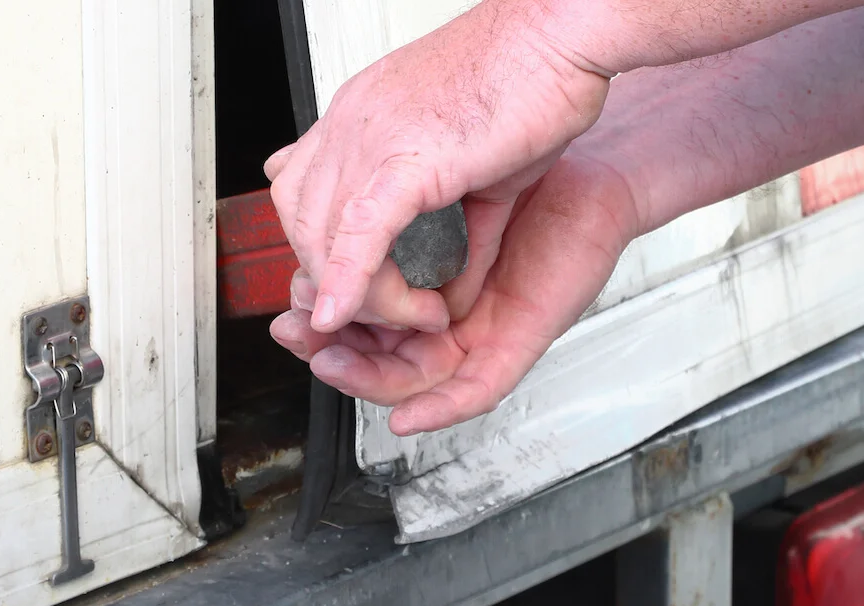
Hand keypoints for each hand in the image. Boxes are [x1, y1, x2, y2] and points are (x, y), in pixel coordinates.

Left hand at [264, 0, 614, 334]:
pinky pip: (358, 234)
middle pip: (301, 222)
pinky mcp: (405, 158)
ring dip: (363, 295)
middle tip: (395, 310)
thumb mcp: (482, 164)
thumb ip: (461, 222)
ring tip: (413, 313)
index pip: (305, 193)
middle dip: (339, 281)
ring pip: (324, 239)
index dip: (326, 247)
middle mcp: (353, 123)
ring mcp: (370, 136)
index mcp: (364, 116)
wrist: (562, 34)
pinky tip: (350, 314)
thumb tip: (455, 279)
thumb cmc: (532, 77)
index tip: (366, 283)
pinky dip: (350, 281)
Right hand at [272, 153, 641, 434]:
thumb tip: (304, 202)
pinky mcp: (516, 343)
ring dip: (365, 381)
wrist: (588, 170)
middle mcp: (441, 315)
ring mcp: (479, 334)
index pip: (353, 315)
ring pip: (410, 380)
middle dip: (327, 350)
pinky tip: (407, 417)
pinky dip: (441, 408)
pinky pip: (476, 391)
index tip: (288, 299)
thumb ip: (371, 204)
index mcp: (415, 281)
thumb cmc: (512, 171)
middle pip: (371, 354)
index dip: (316, 315)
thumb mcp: (425, 184)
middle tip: (295, 332)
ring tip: (330, 363)